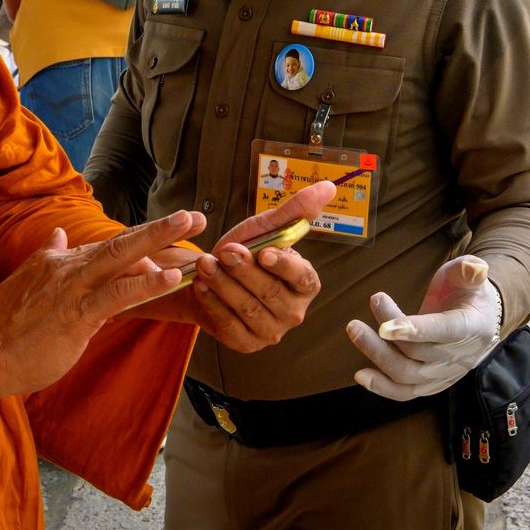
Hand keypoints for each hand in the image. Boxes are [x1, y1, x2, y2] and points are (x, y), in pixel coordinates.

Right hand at [0, 209, 204, 400]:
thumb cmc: (7, 327)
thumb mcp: (26, 281)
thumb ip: (47, 256)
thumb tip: (59, 234)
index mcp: (60, 261)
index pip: (109, 246)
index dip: (142, 238)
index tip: (171, 233)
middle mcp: (69, 267)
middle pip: (122, 240)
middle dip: (161, 227)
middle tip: (194, 215)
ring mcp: (74, 288)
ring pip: (122, 256)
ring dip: (159, 240)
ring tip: (191, 229)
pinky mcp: (78, 314)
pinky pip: (118, 294)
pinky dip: (146, 283)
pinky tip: (171, 277)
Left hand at [169, 181, 331, 352]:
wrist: (212, 276)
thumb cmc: (246, 252)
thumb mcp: (267, 228)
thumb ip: (296, 210)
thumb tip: (329, 186)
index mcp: (305, 284)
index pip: (302, 278)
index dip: (284, 266)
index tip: (264, 253)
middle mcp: (293, 312)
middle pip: (270, 293)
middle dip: (244, 271)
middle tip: (224, 250)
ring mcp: (270, 332)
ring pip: (248, 309)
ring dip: (224, 285)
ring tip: (205, 263)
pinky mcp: (245, 343)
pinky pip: (229, 325)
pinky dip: (212, 303)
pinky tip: (200, 285)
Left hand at [346, 255, 501, 401]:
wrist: (479, 320)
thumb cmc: (468, 292)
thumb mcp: (470, 275)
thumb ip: (469, 271)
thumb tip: (473, 268)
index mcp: (472, 328)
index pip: (444, 331)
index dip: (416, 330)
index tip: (385, 326)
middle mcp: (459, 356)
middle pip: (418, 354)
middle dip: (386, 336)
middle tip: (361, 314)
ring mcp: (444, 373)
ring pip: (407, 374)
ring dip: (377, 356)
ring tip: (354, 330)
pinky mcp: (430, 383)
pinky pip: (405, 392)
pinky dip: (383, 387)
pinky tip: (360, 375)